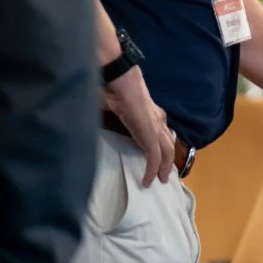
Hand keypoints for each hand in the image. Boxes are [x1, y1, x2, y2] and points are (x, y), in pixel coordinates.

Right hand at [103, 66, 175, 186]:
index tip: (158, 154)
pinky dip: (152, 170)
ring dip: (164, 168)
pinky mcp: (151, 136)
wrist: (121, 81)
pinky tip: (147, 181)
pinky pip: (155, 158)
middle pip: (168, 143)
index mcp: (151, 111)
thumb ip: (113, 110)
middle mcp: (158, 120)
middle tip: (164, 173)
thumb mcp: (115, 102)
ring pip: (167, 152)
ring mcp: (156, 128)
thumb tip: (94, 113)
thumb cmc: (115, 87)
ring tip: (159, 180)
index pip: (162, 129)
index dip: (162, 143)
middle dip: (168, 159)